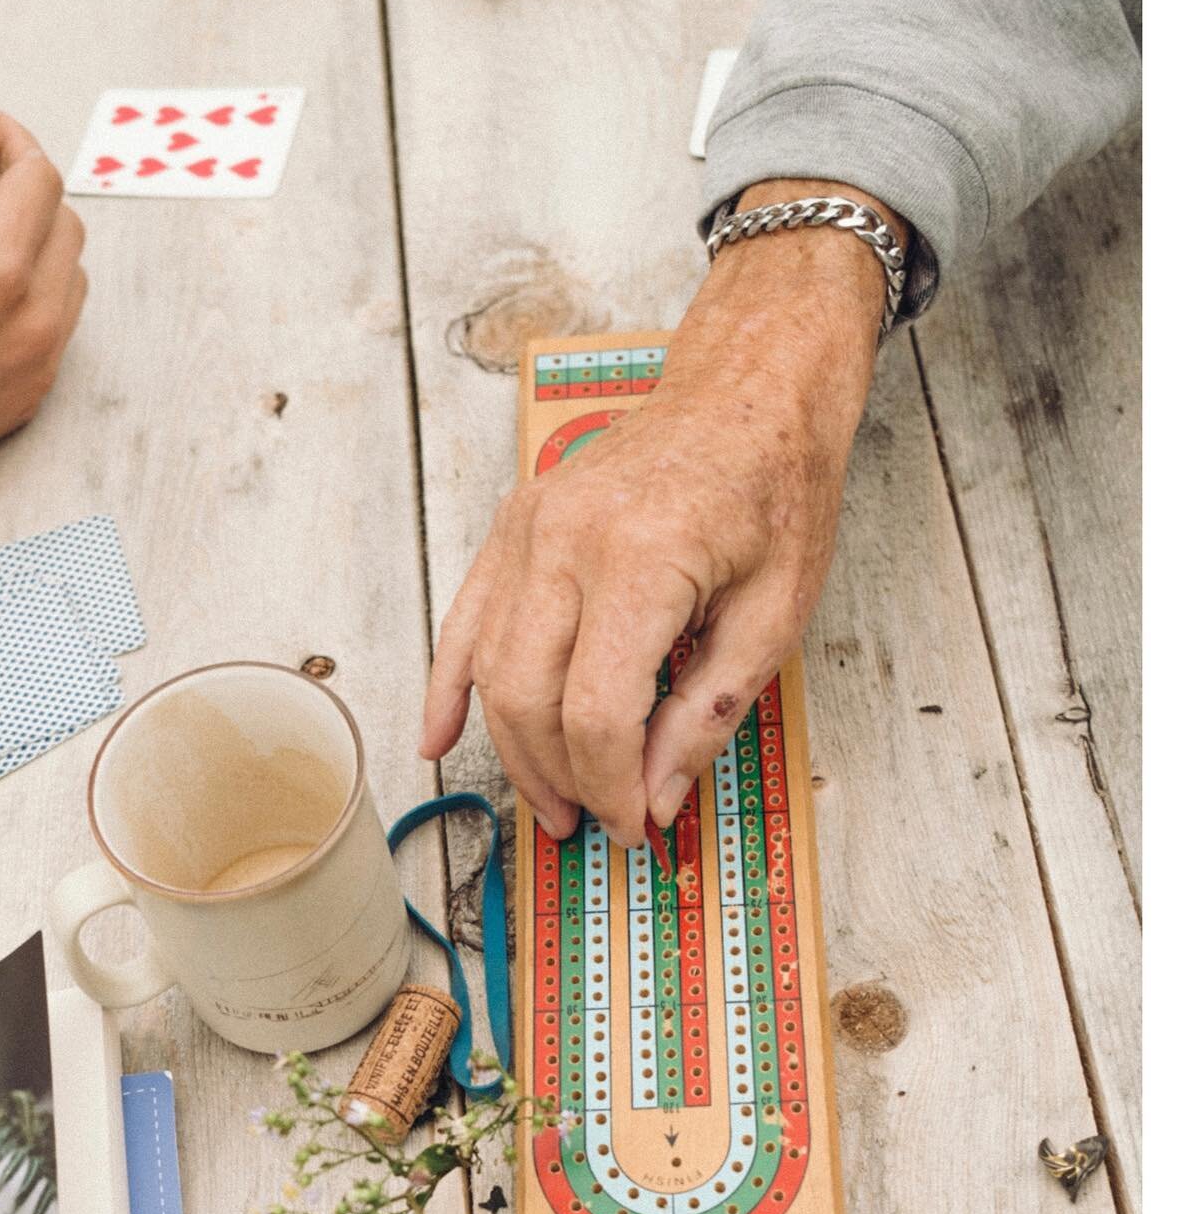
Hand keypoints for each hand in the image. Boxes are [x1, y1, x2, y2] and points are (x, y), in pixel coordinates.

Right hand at [420, 181, 905, 846]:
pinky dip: (449, 686)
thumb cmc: (774, 485)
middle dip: (559, 778)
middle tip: (592, 823)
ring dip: (512, 749)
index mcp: (642, 558)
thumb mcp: (776, 613)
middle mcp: (568, 540)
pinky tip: (437, 739)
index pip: (597, 711)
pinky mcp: (516, 526)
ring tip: (548, 800)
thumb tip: (657, 793)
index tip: (635, 824)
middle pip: (531, 697)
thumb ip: (708, 710)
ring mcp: (531, 528)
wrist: (748, 389)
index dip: (612, 785)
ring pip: (492, 669)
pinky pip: (466, 620)